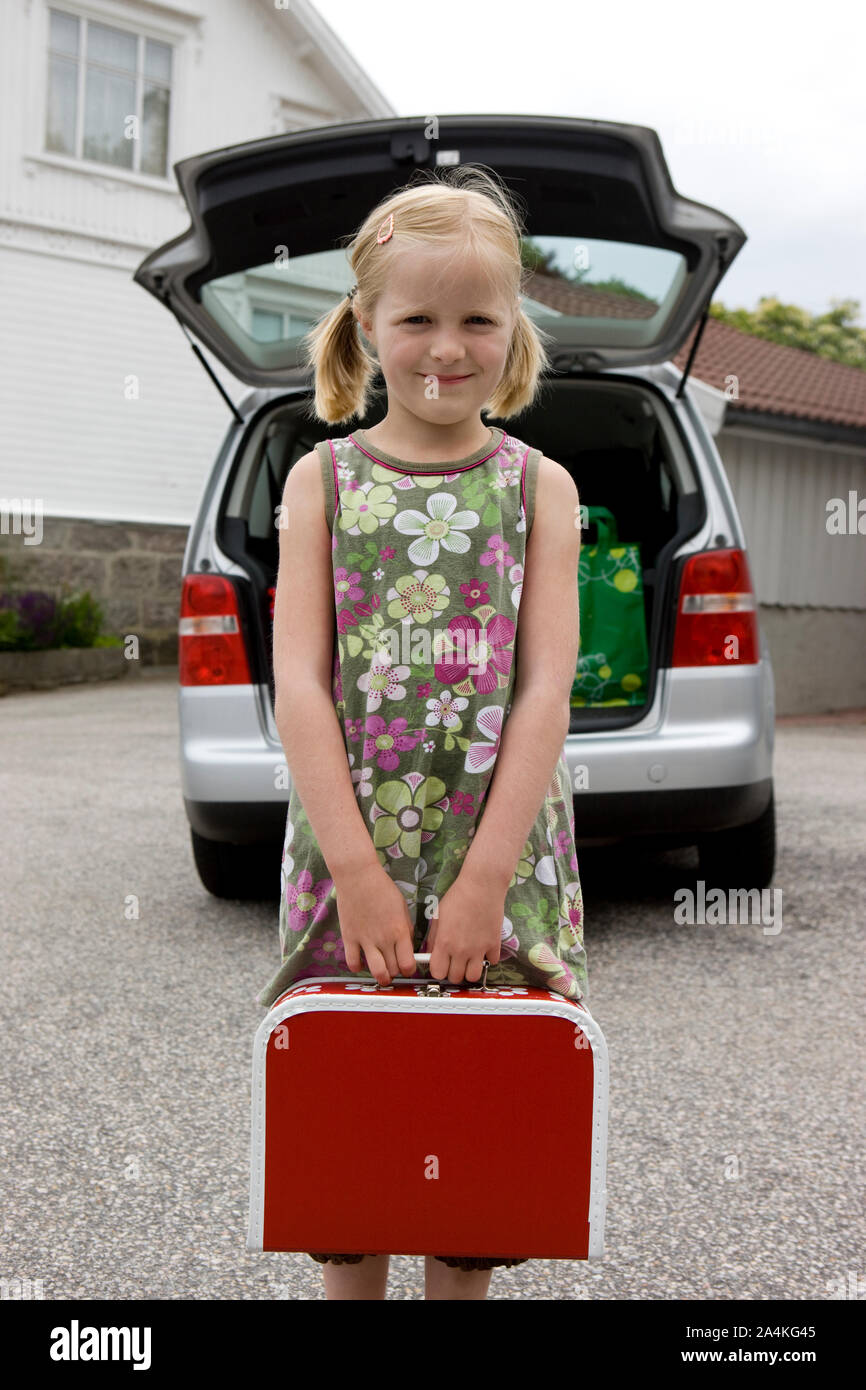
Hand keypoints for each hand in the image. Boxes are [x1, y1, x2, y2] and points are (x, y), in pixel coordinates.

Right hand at [334, 861, 416, 985]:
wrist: (358, 877)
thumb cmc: (382, 888)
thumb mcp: (403, 907)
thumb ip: (406, 929)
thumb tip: (407, 946)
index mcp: (400, 931)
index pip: (408, 964)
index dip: (410, 969)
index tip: (408, 967)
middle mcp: (384, 939)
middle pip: (394, 970)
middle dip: (396, 971)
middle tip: (394, 967)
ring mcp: (366, 940)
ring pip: (376, 972)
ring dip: (381, 977)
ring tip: (382, 975)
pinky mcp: (350, 938)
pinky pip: (353, 963)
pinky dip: (358, 967)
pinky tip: (362, 962)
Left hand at [421, 869, 504, 984]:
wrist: (482, 886)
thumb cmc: (458, 896)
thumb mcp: (438, 915)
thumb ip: (433, 937)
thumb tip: (430, 952)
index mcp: (444, 942)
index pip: (437, 973)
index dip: (437, 970)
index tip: (439, 964)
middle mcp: (461, 950)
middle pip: (455, 978)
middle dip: (452, 972)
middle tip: (453, 962)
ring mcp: (479, 949)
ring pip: (473, 976)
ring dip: (469, 971)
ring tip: (468, 961)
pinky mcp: (494, 944)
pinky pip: (491, 962)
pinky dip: (487, 958)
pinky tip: (483, 948)